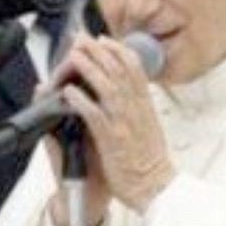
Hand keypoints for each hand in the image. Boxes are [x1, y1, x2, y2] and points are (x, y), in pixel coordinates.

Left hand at [57, 33, 174, 215]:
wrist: (155, 187)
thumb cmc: (150, 161)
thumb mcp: (150, 126)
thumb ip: (139, 106)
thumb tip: (131, 90)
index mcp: (145, 105)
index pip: (135, 68)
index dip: (118, 50)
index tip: (104, 39)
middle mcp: (135, 110)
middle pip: (118, 70)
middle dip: (99, 51)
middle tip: (82, 38)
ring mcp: (124, 124)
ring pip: (107, 87)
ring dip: (89, 68)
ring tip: (74, 55)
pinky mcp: (112, 140)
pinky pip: (95, 116)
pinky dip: (82, 101)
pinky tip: (69, 92)